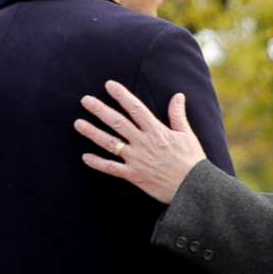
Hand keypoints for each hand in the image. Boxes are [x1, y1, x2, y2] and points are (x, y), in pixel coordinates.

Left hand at [77, 80, 205, 204]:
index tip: (109, 85)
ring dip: (93, 133)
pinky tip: (85, 157)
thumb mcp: (187, 135)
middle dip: (100, 110)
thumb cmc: (192, 161)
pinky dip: (98, 163)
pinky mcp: (134, 175)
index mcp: (156, 131)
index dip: (122, 95)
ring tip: (78, 123)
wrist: (194, 188)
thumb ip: (178, 115)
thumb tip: (178, 96)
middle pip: (117, 122)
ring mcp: (136, 159)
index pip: (135, 108)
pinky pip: (112, 168)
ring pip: (110, 143)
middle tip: (85, 100)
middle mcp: (143, 142)